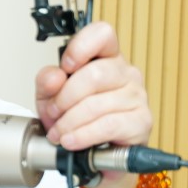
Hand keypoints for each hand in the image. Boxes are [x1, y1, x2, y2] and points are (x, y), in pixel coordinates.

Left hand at [35, 21, 151, 151]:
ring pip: (98, 103)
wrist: (92, 153)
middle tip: (54, 112)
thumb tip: (54, 77)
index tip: (65, 67)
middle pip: (95, 74)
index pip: (102, 34)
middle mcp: (125, 73)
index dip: (81, 47)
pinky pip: (108, 125)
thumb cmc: (76, 118)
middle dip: (66, 97)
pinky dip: (84, 135)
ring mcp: (136, 96)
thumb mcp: (51, 97)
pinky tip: (72, 140)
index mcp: (105, 58)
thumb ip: (46, 82)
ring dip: (70, 122)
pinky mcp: (141, 122)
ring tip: (59, 133)